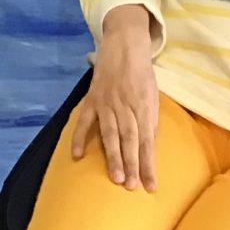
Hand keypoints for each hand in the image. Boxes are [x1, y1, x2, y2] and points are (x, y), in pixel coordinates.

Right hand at [71, 6, 157, 190]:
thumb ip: (149, 120)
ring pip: (110, 133)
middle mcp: (126, 105)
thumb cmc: (142, 73)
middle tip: (131, 186)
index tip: (150, 186)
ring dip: (112, 156)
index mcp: (145, 105)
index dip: (149, 164)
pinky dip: (80, 137)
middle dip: (131, 163)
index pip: (147, 140)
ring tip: (115, 178)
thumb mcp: (153, 95)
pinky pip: (84, 120)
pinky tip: (76, 155)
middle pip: (129, 138)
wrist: (124, 43)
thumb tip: (147, 148)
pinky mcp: (92, 98)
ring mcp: (107, 102)